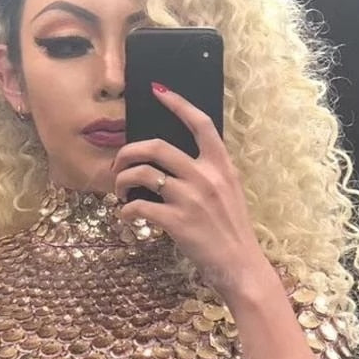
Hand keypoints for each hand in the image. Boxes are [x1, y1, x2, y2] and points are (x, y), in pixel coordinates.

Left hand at [111, 82, 269, 303]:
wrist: (242, 268)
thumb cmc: (233, 233)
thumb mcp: (230, 194)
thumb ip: (209, 174)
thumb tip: (174, 164)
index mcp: (221, 166)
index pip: (200, 123)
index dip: (177, 103)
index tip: (158, 91)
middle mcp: (206, 177)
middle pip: (156, 146)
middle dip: (127, 151)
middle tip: (117, 165)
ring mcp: (191, 199)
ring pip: (142, 173)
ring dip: (122, 181)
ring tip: (120, 192)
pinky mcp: (178, 223)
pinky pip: (139, 207)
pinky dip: (126, 210)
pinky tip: (126, 216)